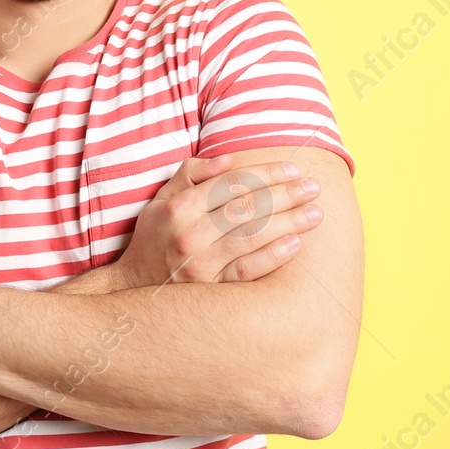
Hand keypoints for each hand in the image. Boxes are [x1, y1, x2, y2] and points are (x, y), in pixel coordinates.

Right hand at [112, 154, 322, 288]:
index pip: (232, 183)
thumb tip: (227, 160)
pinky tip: (296, 243)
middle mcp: (190, 233)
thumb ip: (191, 175)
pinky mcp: (210, 288)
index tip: (292, 167)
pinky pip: (247, 270)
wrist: (133, 288)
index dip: (266, 173)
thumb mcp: (161, 200)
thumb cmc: (154, 238)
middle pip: (247, 207)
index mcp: (180, 206)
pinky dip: (273, 255)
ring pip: (252, 236)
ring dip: (289, 222)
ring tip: (315, 212)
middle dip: (285, 193)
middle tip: (313, 187)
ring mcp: (200, 263)